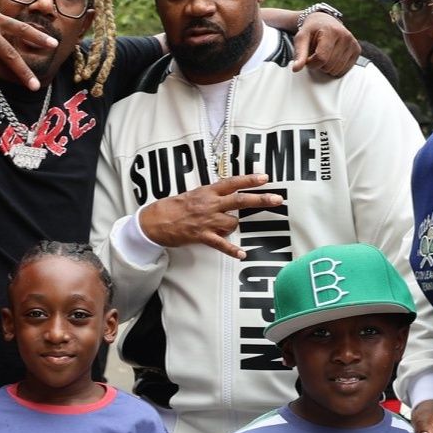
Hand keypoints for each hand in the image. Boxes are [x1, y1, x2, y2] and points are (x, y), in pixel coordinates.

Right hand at [137, 175, 284, 257]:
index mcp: (207, 192)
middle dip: (261, 200)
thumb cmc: (172, 207)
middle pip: (240, 200)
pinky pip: (221, 243)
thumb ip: (210, 195)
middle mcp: (210, 204)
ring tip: (222, 227)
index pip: (232, 183)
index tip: (265, 178)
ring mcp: (207, 220)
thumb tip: (225, 195)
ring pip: (232, 223)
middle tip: (278, 199)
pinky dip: (232, 250)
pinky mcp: (202, 235)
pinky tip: (242, 254)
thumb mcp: (192, 194)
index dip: (249, 180)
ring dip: (233, 226)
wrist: (155, 221)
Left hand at [290, 12, 359, 76]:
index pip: (321, 59)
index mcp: (332, 31)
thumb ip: (299, 54)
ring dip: (326, 67)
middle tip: (316, 54)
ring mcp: (353, 43)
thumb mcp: (301, 38)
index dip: (311, 63)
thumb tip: (296, 69)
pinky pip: (344, 70)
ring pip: (336, 70)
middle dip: (319, 65)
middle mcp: (345, 36)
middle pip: (329, 66)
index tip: (307, 58)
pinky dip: (335, 68)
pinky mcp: (357, 50)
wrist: (325, 21)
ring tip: (324, 54)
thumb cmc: (311, 31)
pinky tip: (332, 57)